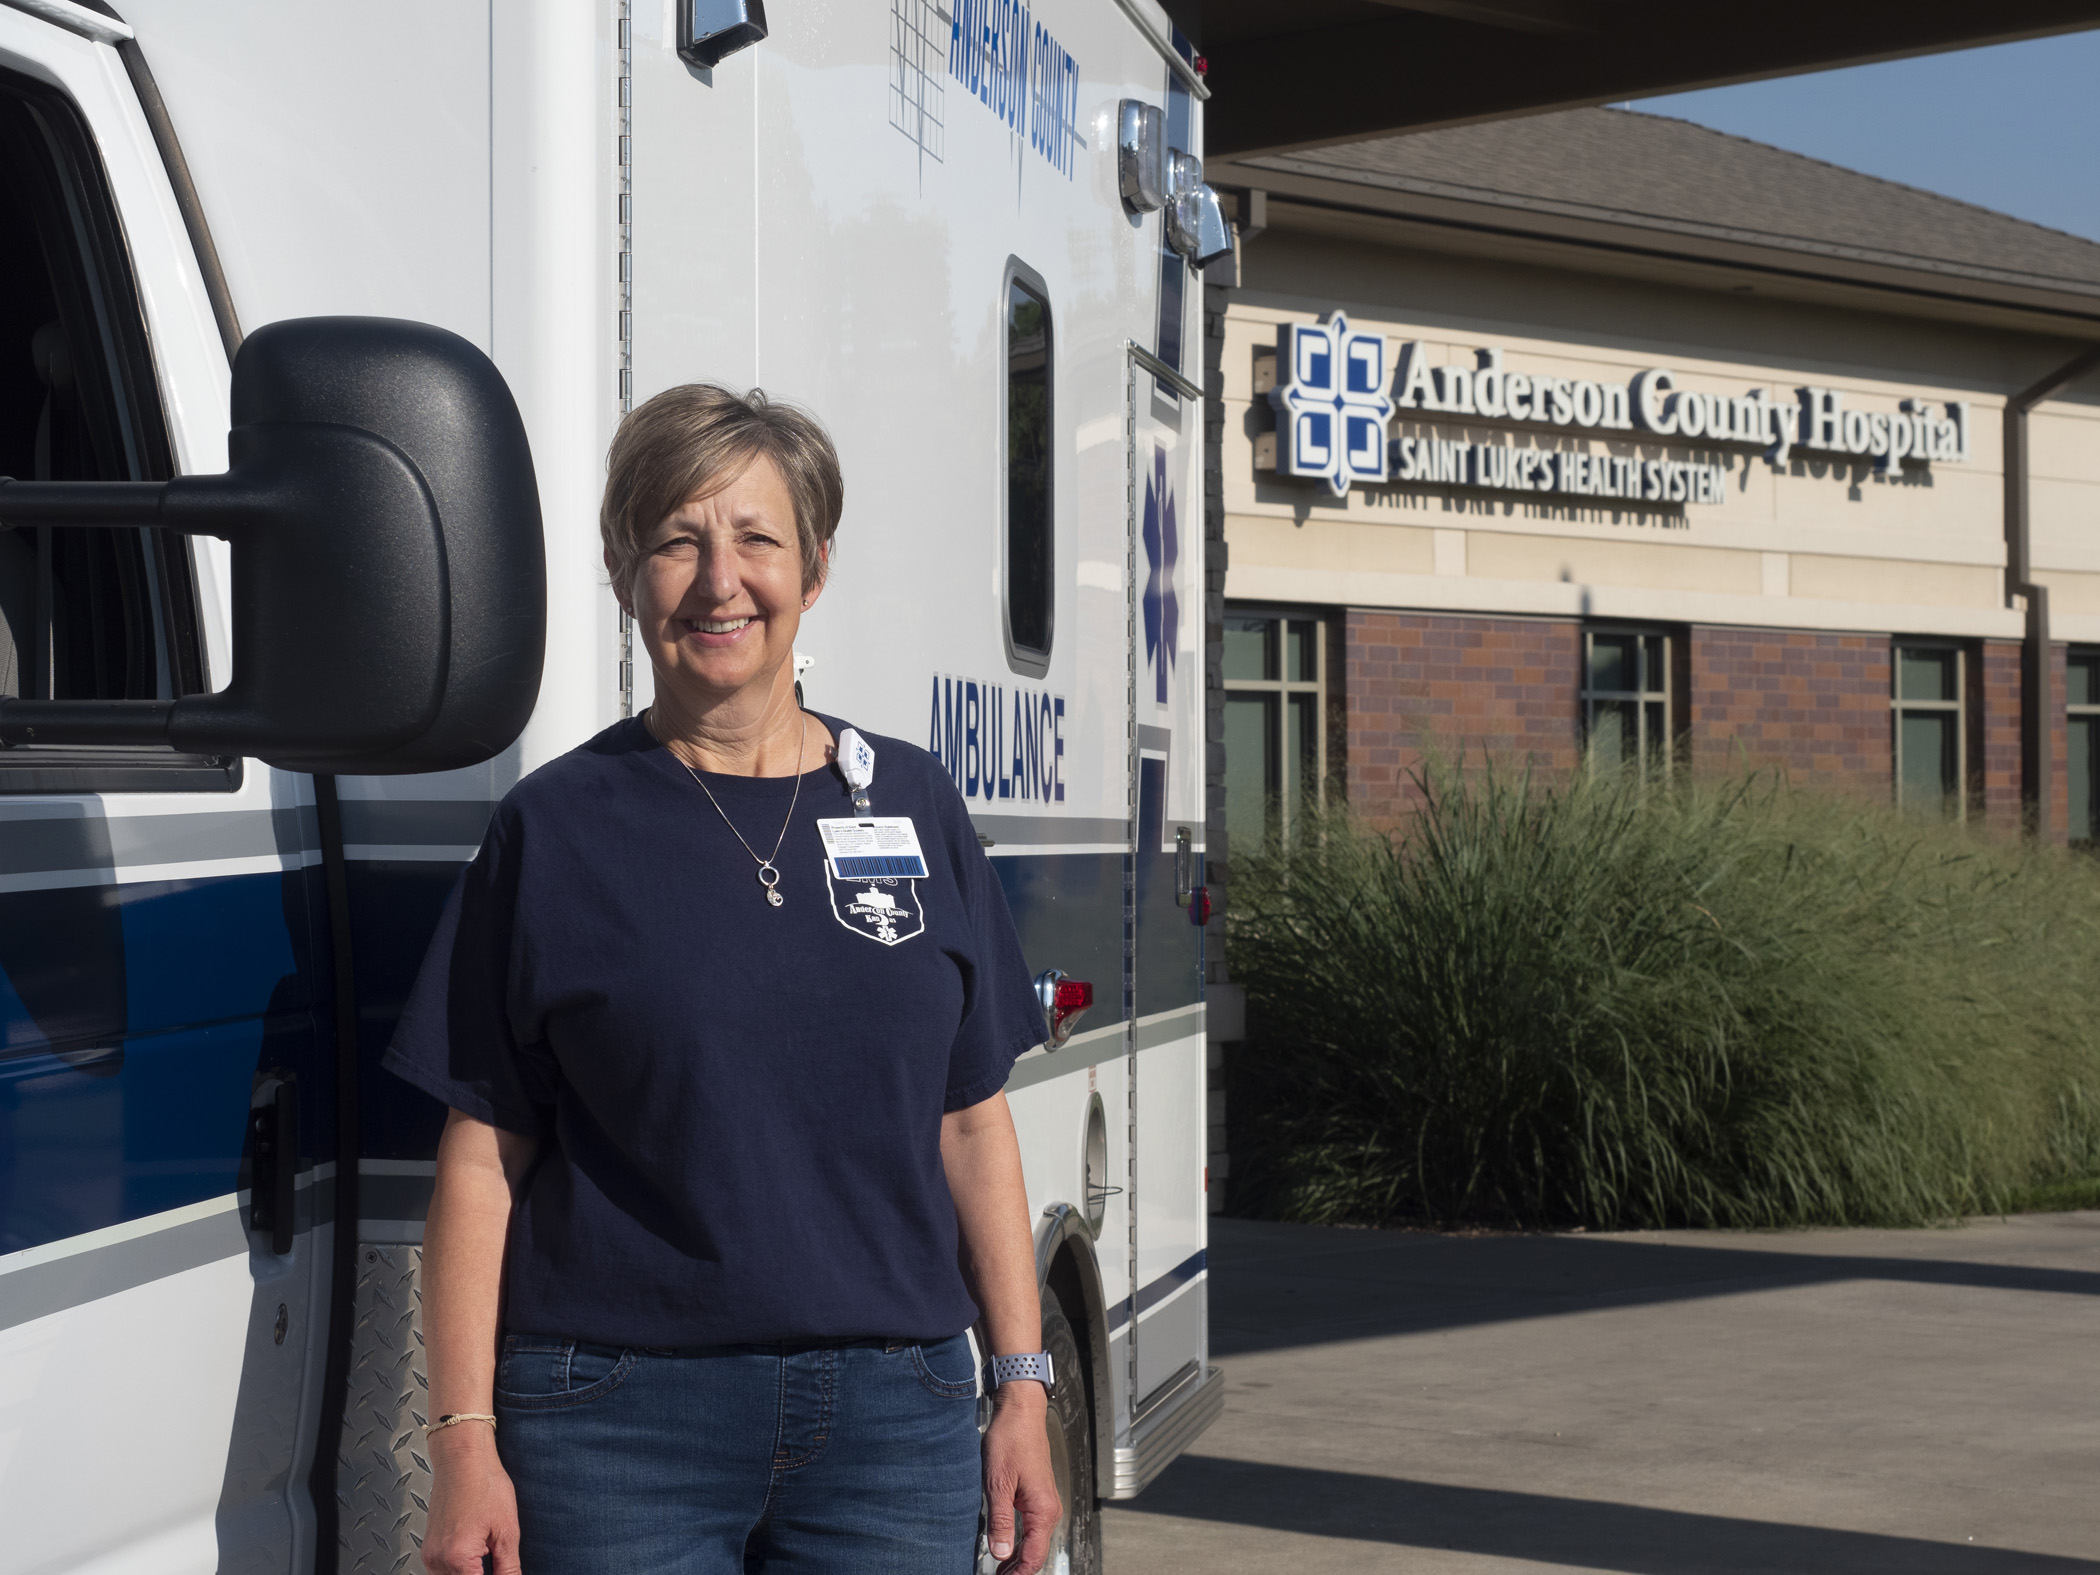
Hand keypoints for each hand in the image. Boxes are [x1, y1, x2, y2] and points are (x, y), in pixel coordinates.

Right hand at [421, 1426, 521, 1574]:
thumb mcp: (506, 1529)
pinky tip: (472, 1560)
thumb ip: (508, 1567)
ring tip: (485, 1562)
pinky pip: (439, 1572)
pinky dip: (456, 1571)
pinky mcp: (428, 1547)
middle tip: (494, 1559)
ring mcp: (430, 1554)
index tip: (503, 1573)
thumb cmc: (484, 1482)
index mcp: (458, 1558)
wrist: (462, 1457)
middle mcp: (438, 1560)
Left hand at [982, 1383, 1060, 1574]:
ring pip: (1034, 1542)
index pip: (1033, 1556)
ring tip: (998, 1571)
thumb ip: (1000, 1521)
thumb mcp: (998, 1483)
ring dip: (1017, 1559)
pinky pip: (1032, 1528)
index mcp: (1043, 1510)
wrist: (1020, 1411)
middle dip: (1017, 1571)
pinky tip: (1005, 1548)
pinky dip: (1019, 1543)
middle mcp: (1049, 1509)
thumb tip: (1000, 1554)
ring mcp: (1045, 1502)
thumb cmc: (1011, 1440)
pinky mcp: (1038, 1495)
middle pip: (1036, 1553)